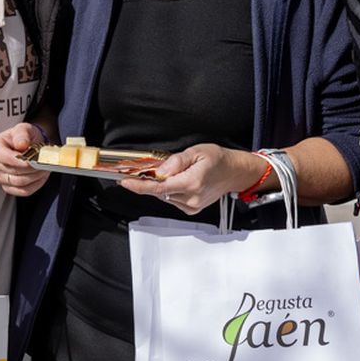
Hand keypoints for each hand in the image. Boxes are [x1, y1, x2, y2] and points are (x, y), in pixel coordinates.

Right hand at [0, 122, 50, 197]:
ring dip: (35, 176)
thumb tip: (21, 144)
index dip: (16, 160)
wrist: (32, 146)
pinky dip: (35, 185)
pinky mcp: (9, 187)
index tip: (30, 161)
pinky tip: (41, 176)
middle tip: (43, 163)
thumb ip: (22, 133)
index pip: (1, 156)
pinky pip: (23, 191)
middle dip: (30, 168)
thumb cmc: (26, 137)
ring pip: (18, 182)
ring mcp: (0, 176)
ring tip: (44, 168)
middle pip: (12, 171)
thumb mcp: (25, 128)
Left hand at [119, 144, 265, 214]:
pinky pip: (172, 200)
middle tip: (146, 169)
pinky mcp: (192, 209)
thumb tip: (159, 170)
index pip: (159, 187)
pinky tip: (178, 181)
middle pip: (159, 192)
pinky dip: (169, 191)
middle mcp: (191, 197)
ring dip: (161, 185)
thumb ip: (176, 161)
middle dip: (149, 181)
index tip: (125, 182)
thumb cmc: (218, 160)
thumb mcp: (197, 151)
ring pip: (164, 196)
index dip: (139, 186)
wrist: (234, 172)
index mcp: (192, 182)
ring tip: (173, 172)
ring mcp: (192, 205)